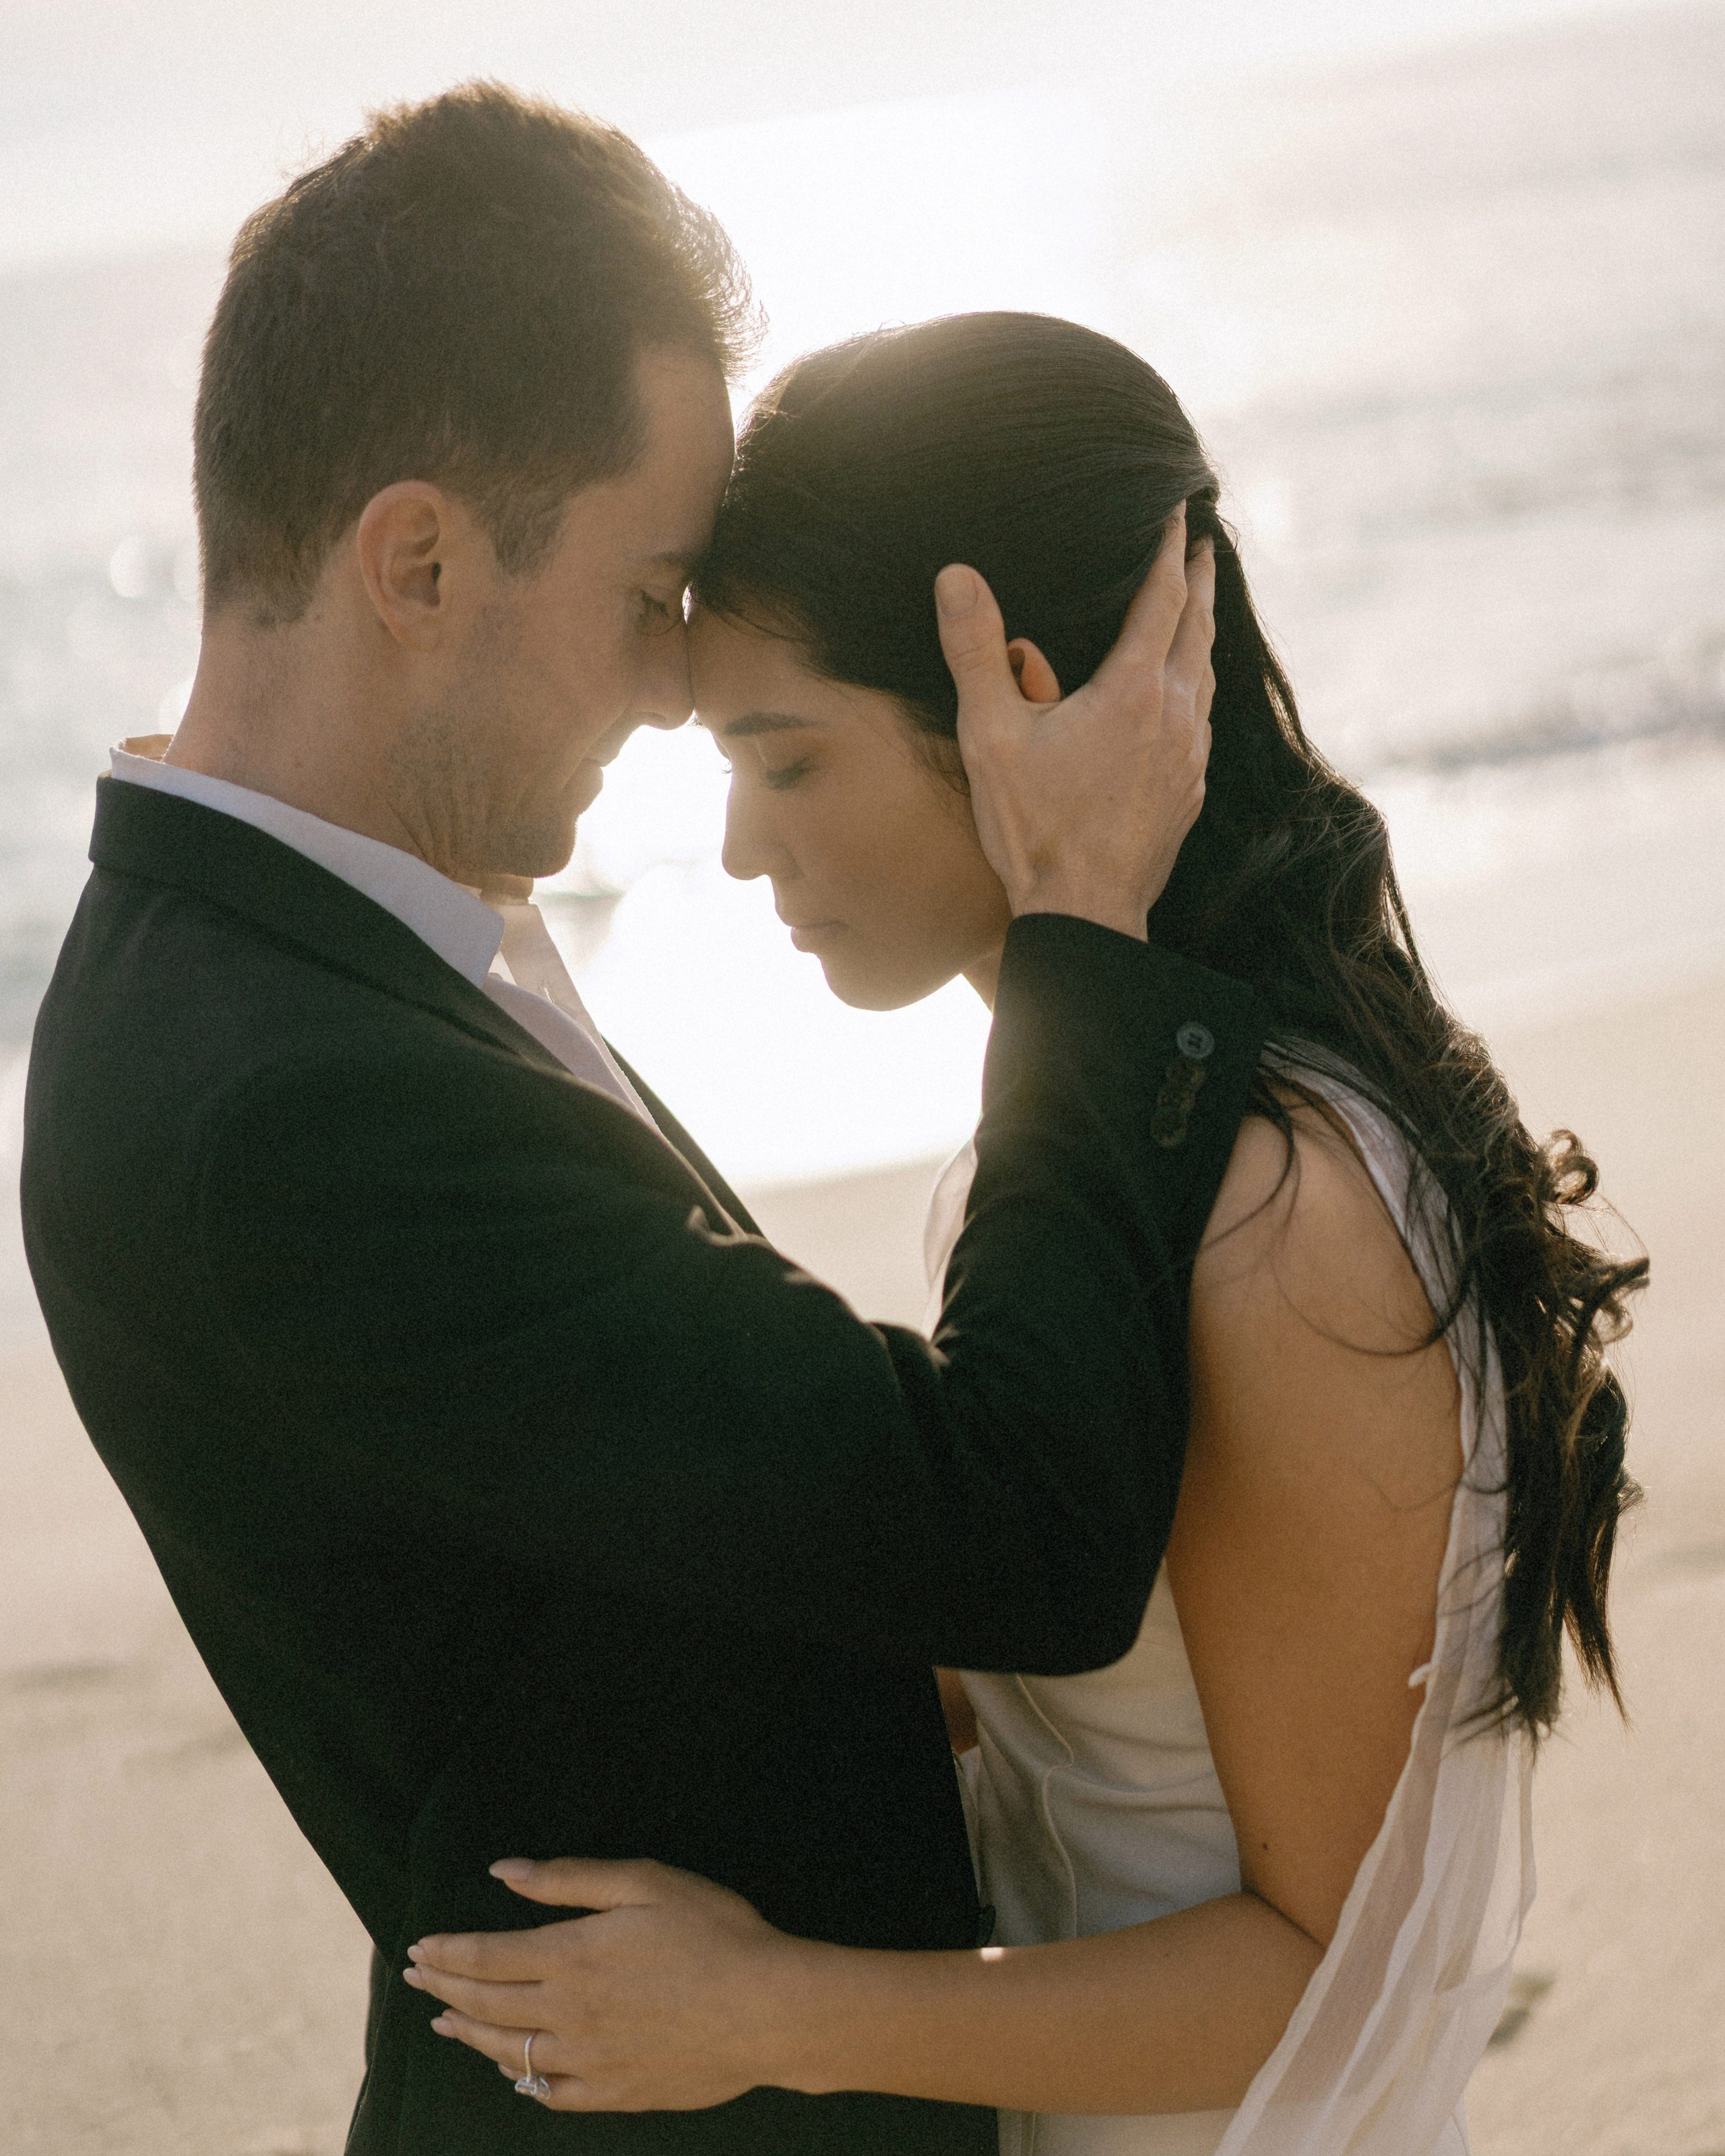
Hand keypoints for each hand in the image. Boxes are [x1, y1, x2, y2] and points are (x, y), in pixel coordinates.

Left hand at [402, 1857, 804, 2111]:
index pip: (487, 1957)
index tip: (418, 1948)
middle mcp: (569, 2014)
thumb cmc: (715, 1932)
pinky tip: (513, 2072)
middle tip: (415, 1979)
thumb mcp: (645, 1882)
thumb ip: (569, 1878)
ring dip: (469, 2036)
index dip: (447, 1953)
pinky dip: (522, 2081)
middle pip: (487, 2005)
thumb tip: (503, 1871)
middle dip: (443, 1990)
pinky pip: (553, 2094)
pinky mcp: (617, 2092)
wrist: (768, 2009)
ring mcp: (591, 2060)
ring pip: (510, 2053)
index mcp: (572, 1956)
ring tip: (444, 2024)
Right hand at [937, 507, 1214, 938]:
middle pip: (1198, 630)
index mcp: (1134, 691)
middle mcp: (1176, 717)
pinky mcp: (1189, 795)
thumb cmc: (1034, 828)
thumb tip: (956, 577)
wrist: (1084, 914)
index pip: (1163, 598)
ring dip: (1202, 637)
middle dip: (1200, 583)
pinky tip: (1186, 701)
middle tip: (1205, 546)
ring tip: (1197, 615)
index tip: (1182, 511)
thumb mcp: (990, 734)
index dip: (1172, 549)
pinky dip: (1197, 691)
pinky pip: (1202, 724)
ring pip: (1206, 678)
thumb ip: (975, 651)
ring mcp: (1189, 759)